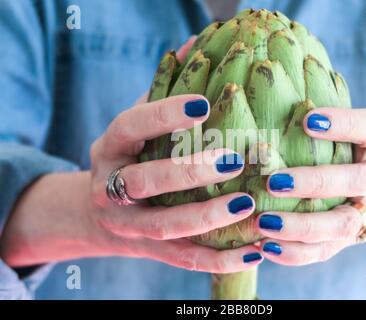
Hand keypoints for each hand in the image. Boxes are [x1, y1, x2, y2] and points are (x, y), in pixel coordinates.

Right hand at [0, 37, 262, 272]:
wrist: (102, 212)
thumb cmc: (133, 156)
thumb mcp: (139, 122)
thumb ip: (164, 88)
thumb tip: (199, 44)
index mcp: (109, 148)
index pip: (129, 126)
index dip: (163, 115)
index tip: (204, 104)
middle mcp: (111, 188)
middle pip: (143, 182)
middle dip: (188, 172)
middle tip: (234, 159)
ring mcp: (129, 225)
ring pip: (165, 226)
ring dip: (208, 217)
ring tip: (249, 204)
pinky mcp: (150, 251)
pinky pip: (185, 259)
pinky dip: (220, 258)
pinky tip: (255, 249)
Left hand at [255, 107, 365, 265]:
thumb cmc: (349, 150)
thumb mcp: (347, 128)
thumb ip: (320, 117)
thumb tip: (266, 91)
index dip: (343, 124)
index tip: (308, 120)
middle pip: (357, 182)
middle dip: (316, 182)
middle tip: (275, 181)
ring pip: (341, 225)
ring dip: (302, 225)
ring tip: (264, 222)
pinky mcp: (346, 240)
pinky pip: (325, 251)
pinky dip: (294, 252)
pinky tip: (265, 246)